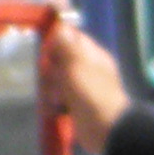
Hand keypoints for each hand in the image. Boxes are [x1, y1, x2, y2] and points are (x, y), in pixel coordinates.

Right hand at [46, 8, 128, 145]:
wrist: (104, 128)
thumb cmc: (91, 93)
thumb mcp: (77, 64)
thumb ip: (67, 45)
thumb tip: (60, 26)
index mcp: (91, 54)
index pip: (71, 37)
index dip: (57, 41)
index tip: (48, 51)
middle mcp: (85, 68)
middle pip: (58, 61)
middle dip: (51, 71)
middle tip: (54, 80)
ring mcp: (80, 88)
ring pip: (54, 81)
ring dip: (50, 91)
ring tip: (56, 100)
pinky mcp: (73, 105)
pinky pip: (56, 99)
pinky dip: (52, 104)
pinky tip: (55, 110)